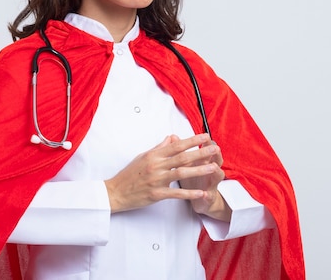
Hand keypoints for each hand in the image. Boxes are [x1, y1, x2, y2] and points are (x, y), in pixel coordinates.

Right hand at [104, 134, 222, 212]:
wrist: (115, 192)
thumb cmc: (129, 174)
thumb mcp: (143, 157)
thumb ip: (159, 148)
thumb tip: (171, 138)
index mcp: (153, 155)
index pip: (176, 145)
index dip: (192, 140)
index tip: (205, 136)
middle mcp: (156, 166)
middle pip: (182, 157)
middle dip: (200, 152)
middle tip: (215, 148)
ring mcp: (156, 180)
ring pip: (181, 173)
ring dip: (199, 170)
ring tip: (213, 167)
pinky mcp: (156, 194)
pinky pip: (176, 193)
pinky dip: (189, 193)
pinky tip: (201, 192)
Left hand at [175, 136, 231, 221]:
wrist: (199, 198)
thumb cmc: (191, 177)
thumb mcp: (186, 163)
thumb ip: (181, 150)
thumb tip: (173, 137)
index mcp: (204, 161)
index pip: (207, 149)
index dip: (206, 143)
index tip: (204, 135)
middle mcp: (210, 170)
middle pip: (216, 159)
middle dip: (215, 154)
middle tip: (215, 148)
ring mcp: (211, 183)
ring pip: (217, 176)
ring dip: (216, 171)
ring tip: (214, 167)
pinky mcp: (208, 197)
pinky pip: (208, 195)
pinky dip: (206, 194)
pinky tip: (204, 194)